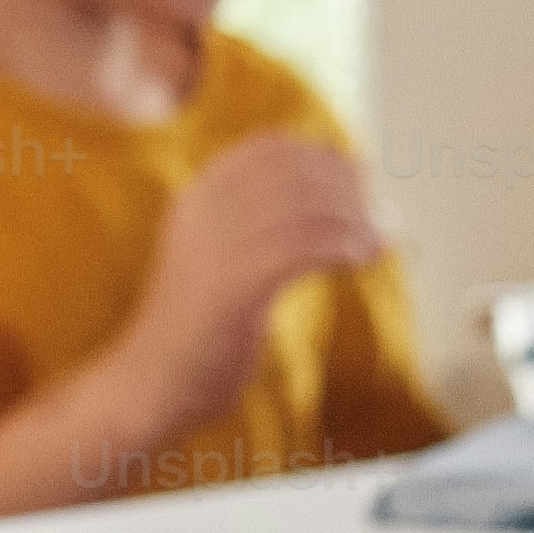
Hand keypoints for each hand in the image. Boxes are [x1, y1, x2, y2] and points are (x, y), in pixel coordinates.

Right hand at [103, 135, 382, 458]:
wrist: (153, 383)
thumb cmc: (201, 328)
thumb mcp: (218, 259)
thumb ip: (256, 224)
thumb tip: (335, 199)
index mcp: (196, 199)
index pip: (269, 149)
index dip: (324, 158)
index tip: (359, 184)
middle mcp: (201, 213)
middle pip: (295, 173)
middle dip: (350, 191)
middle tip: (380, 220)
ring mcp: (214, 248)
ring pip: (307, 208)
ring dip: (356, 223)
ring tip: (376, 246)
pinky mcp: (233, 287)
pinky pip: (305, 247)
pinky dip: (345, 248)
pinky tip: (359, 263)